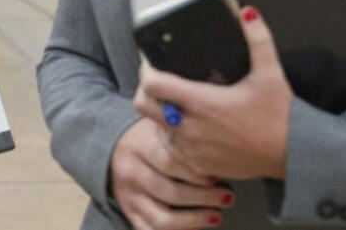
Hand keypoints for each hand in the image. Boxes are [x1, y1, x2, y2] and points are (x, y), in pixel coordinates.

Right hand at [110, 117, 232, 229]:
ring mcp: (128, 196)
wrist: (117, 147)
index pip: (171, 163)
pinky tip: (196, 228)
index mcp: (140, 146)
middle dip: (203, 198)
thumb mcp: (163, 126)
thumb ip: (184, 135)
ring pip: (163, 219)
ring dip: (194, 221)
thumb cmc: (153, 138)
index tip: (217, 177)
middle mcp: (130, 172)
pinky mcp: (129, 213)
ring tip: (217, 216)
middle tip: (227, 197)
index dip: (197, 173)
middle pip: (170, 193)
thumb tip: (219, 150)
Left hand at [135, 6, 291, 180]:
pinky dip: (175, 138)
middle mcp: (193, 128)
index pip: (153, 84)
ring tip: (174, 105)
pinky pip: (173, 150)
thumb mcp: (270, 73)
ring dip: (160, 116)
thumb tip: (248, 13)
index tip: (151, 65)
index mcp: (203, 102)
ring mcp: (194, 149)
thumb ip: (258, 39)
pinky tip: (188, 128)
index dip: (147, 71)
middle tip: (158, 84)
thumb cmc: (281, 117)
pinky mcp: (200, 166)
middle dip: (146, 92)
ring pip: (156, 128)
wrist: (295, 155)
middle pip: (143, 106)